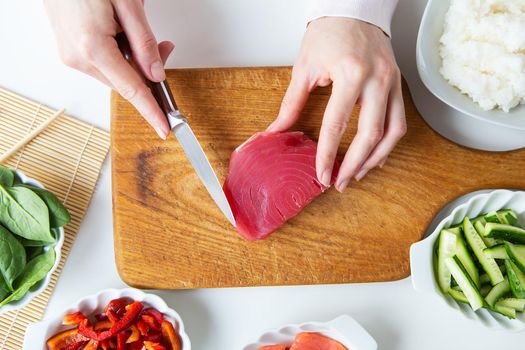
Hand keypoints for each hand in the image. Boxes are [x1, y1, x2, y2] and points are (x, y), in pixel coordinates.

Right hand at [44, 0, 173, 138]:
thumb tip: (156, 73)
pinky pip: (103, 63)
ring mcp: (70, 55)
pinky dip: (119, 54)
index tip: (165, 128)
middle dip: (149, 72)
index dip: (151, 111)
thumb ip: (144, 42)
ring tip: (137, 28)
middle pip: (125, 81)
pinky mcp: (68, 50)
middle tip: (165, 48)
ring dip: (133, 60)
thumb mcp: (127, 3)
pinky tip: (121, 32)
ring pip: (115, 72)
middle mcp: (77, 56)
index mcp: (93, 47)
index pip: (132, 89)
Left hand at [268, 17, 405, 191]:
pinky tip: (374, 156)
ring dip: (375, 159)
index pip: (337, 125)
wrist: (354, 9)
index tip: (321, 174)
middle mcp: (376, 80)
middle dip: (353, 164)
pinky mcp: (398, 84)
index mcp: (349, 73)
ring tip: (356, 175)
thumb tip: (276, 131)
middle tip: (338, 183)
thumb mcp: (304, 67)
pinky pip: (400, 121)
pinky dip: (388, 143)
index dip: (328, 154)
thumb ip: (292, 103)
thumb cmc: (328, 33)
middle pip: (370, 134)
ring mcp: (392, 82)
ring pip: (393, 132)